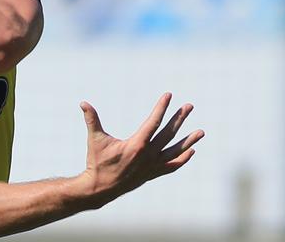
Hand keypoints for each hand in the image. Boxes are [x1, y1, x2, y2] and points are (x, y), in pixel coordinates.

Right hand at [80, 93, 203, 206]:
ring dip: (188, 140)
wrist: (99, 189)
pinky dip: (181, 159)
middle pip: (168, 134)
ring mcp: (152, 166)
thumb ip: (91, 120)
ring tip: (201, 132)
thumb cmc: (97, 162)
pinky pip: (171, 165)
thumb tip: (83, 103)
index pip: (153, 122)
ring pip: (175, 151)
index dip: (161, 107)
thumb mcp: (95, 139)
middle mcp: (148, 156)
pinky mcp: (151, 174)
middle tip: (189, 106)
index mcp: (136, 145)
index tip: (169, 95)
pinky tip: (190, 151)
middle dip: (179, 119)